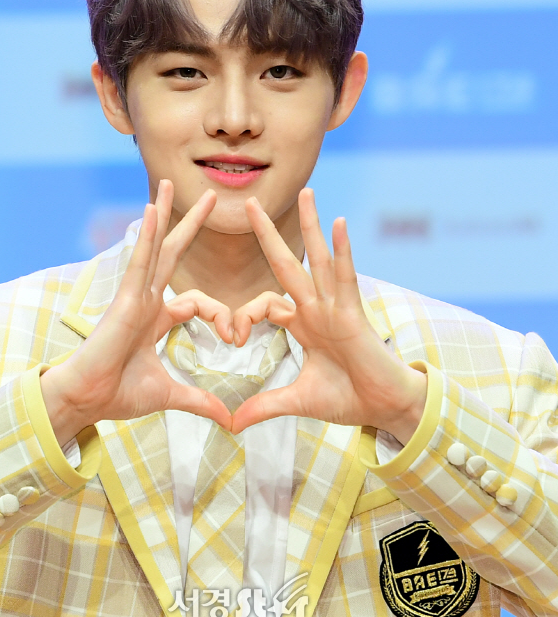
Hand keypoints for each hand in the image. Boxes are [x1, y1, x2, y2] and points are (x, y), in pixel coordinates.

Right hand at [41, 180, 232, 446]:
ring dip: (163, 214)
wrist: (87, 401)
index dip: (219, 315)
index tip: (234, 337)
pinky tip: (151, 209)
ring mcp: (134, 296)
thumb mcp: (169, 394)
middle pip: (172, 253)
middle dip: (189, 225)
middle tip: (210, 197)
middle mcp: (146, 301)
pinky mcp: (124, 299)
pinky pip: (138, 261)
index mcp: (157, 318)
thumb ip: (200, 401)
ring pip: (153, 248)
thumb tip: (229, 421)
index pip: (196, 303)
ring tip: (168, 183)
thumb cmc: (117, 394)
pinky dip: (145, 236)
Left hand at [230, 188, 426, 444]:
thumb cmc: (348, 399)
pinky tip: (338, 223)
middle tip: (250, 204)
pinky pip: (346, 277)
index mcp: (302, 324)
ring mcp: (336, 307)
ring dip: (311, 226)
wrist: (385, 408)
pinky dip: (343, 250)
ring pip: (319, 259)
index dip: (243, 315)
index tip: (232, 337)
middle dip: (268, 234)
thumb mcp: (297, 401)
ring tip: (307, 192)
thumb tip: (231, 424)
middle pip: (288, 263)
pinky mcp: (354, 314)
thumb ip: (264, 406)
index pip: (266, 303)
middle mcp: (317, 308)